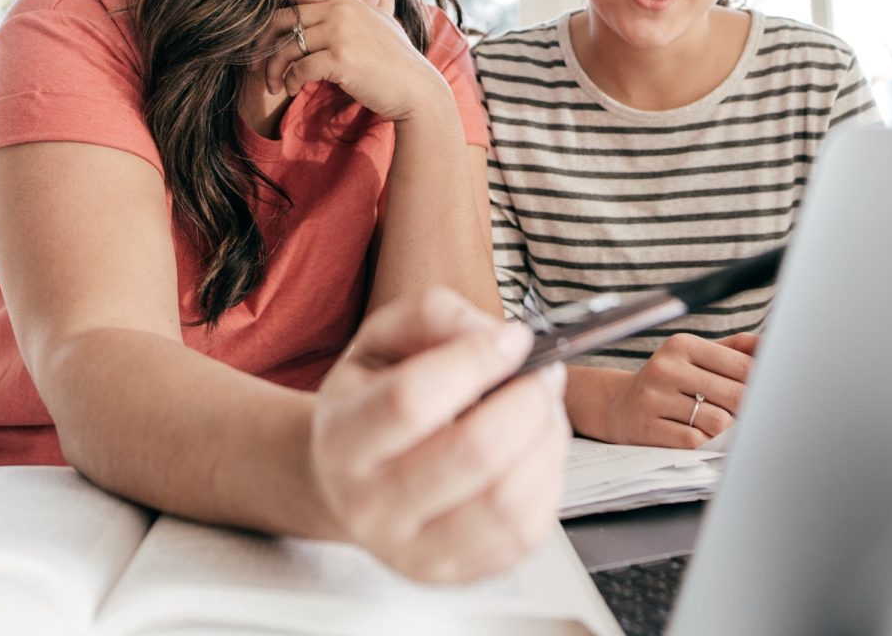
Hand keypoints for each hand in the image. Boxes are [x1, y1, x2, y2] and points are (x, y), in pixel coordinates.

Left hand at [261, 0, 446, 120]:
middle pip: (280, 18)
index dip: (266, 5)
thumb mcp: (375, 22)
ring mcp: (341, 32)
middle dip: (262, 44)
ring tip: (274, 86)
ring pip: (286, 46)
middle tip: (258, 64)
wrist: (416, 88)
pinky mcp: (340, 59)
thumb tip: (327, 7)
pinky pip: (299, 68)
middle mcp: (340, 9)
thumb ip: (350, 11)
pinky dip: (290, 82)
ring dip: (274, 70)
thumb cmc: (395, 60)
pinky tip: (293, 90)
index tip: (259, 29)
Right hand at [311, 288, 568, 583]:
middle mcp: (369, 504)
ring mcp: (412, 550)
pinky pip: (524, 534)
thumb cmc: (373, 401)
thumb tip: (494, 335)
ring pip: (507, 501)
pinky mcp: (455, 574)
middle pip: (472, 453)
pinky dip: (547, 483)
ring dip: (546, 443)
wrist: (347, 480)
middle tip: (545, 373)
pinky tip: (536, 452)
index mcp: (343, 437)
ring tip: (544, 410)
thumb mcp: (382, 339)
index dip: (475, 361)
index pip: (413, 399)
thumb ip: (433, 316)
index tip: (514, 339)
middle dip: (528, 401)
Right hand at [597, 331, 757, 447]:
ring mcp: (654, 398)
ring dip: (724, 428)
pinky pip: (696, 441)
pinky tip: (696, 434)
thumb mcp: (695, 356)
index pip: (741, 365)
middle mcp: (666, 368)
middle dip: (747, 408)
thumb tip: (771, 345)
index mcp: (682, 345)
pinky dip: (704, 442)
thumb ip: (734, 349)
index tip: (770, 392)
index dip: (762, 383)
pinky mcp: (647, 428)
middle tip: (748, 413)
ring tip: (716, 423)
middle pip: (734, 395)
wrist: (618, 405)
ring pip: (718, 421)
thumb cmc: (669, 380)